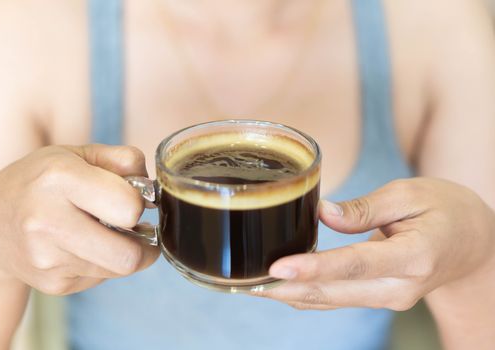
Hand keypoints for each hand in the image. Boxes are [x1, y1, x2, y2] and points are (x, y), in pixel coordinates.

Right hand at [0, 144, 158, 294]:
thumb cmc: (41, 181)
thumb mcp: (76, 154)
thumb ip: (122, 159)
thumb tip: (151, 187)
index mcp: (58, 178)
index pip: (129, 207)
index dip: (137, 203)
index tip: (128, 197)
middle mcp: (47, 221)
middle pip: (129, 255)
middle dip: (141, 241)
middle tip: (131, 226)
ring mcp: (47, 259)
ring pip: (120, 269)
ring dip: (124, 252)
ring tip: (105, 232)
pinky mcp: (53, 284)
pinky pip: (102, 278)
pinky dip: (104, 263)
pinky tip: (84, 246)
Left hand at [253, 178, 494, 310]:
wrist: (473, 243)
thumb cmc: (444, 209)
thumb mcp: (410, 194)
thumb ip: (365, 208)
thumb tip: (323, 215)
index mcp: (414, 255)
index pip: (356, 264)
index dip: (315, 268)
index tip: (279, 268)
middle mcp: (401, 286)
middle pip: (337, 292)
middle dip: (289, 289)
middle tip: (248, 284)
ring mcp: (391, 297)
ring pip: (334, 301)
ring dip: (293, 295)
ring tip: (254, 287)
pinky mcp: (380, 298)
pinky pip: (339, 299)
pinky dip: (308, 296)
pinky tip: (281, 290)